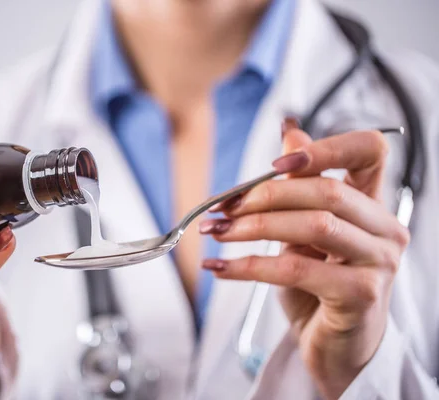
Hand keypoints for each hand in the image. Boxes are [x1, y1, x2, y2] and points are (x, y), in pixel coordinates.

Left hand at [200, 120, 409, 398]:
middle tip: (222, 207)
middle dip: (264, 195)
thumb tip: (288, 128)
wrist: (332, 344)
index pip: (370, 151)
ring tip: (217, 232)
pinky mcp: (360, 295)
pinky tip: (220, 267)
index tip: (276, 161)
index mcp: (372, 203)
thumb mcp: (304, 231)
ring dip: (253, 226)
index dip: (325, 147)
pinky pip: (296, 269)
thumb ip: (299, 185)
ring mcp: (378, 262)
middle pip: (327, 191)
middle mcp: (384, 228)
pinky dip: (249, 266)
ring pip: (313, 225)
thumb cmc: (317, 286)